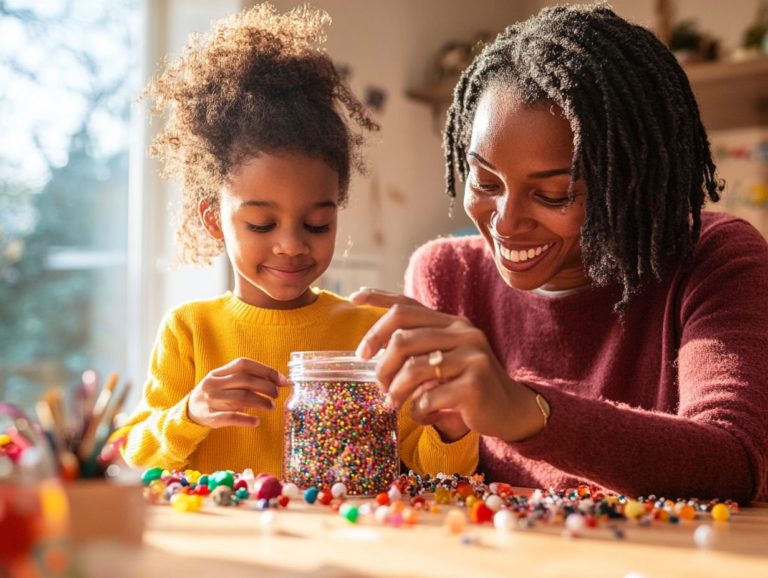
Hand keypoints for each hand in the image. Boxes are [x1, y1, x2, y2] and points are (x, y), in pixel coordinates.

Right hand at [187, 357, 289, 427]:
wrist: (190, 410)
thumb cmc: (217, 394)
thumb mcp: (227, 382)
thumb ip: (250, 379)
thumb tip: (281, 380)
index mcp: (219, 372)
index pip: (244, 364)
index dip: (265, 371)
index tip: (282, 380)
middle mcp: (213, 383)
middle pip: (245, 380)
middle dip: (266, 387)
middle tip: (277, 394)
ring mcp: (211, 400)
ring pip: (241, 397)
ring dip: (261, 402)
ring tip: (271, 406)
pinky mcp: (210, 417)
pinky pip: (231, 417)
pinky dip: (246, 419)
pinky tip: (256, 422)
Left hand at [350, 287, 544, 441]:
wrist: (510, 410)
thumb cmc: (466, 386)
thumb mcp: (443, 361)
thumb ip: (417, 351)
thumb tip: (371, 353)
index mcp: (451, 323)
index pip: (408, 304)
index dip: (378, 298)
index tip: (353, 299)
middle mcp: (463, 332)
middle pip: (402, 337)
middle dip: (381, 363)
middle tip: (376, 384)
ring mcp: (472, 356)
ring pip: (412, 368)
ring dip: (394, 391)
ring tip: (393, 404)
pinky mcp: (475, 384)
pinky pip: (428, 397)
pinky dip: (417, 411)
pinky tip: (423, 416)